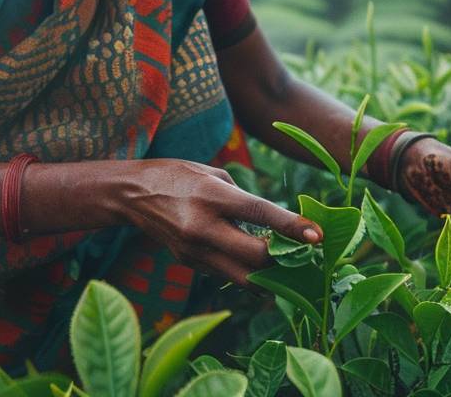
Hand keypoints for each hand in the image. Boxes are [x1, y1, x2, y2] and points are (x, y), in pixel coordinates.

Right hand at [117, 159, 322, 285]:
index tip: (316, 236)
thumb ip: (243, 197)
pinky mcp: (189, 263)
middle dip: (283, 259)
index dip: (292, 226)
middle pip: (256, 257)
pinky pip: (227, 275)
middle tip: (300, 252)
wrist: (133, 195)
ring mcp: (194, 250)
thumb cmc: (179, 175)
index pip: (260, 213)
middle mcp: (203, 226)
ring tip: (284, 267)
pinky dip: (247, 274)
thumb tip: (274, 220)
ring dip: (269, 275)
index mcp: (213, 196)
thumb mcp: (213, 173)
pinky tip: (257, 266)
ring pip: (244, 277)